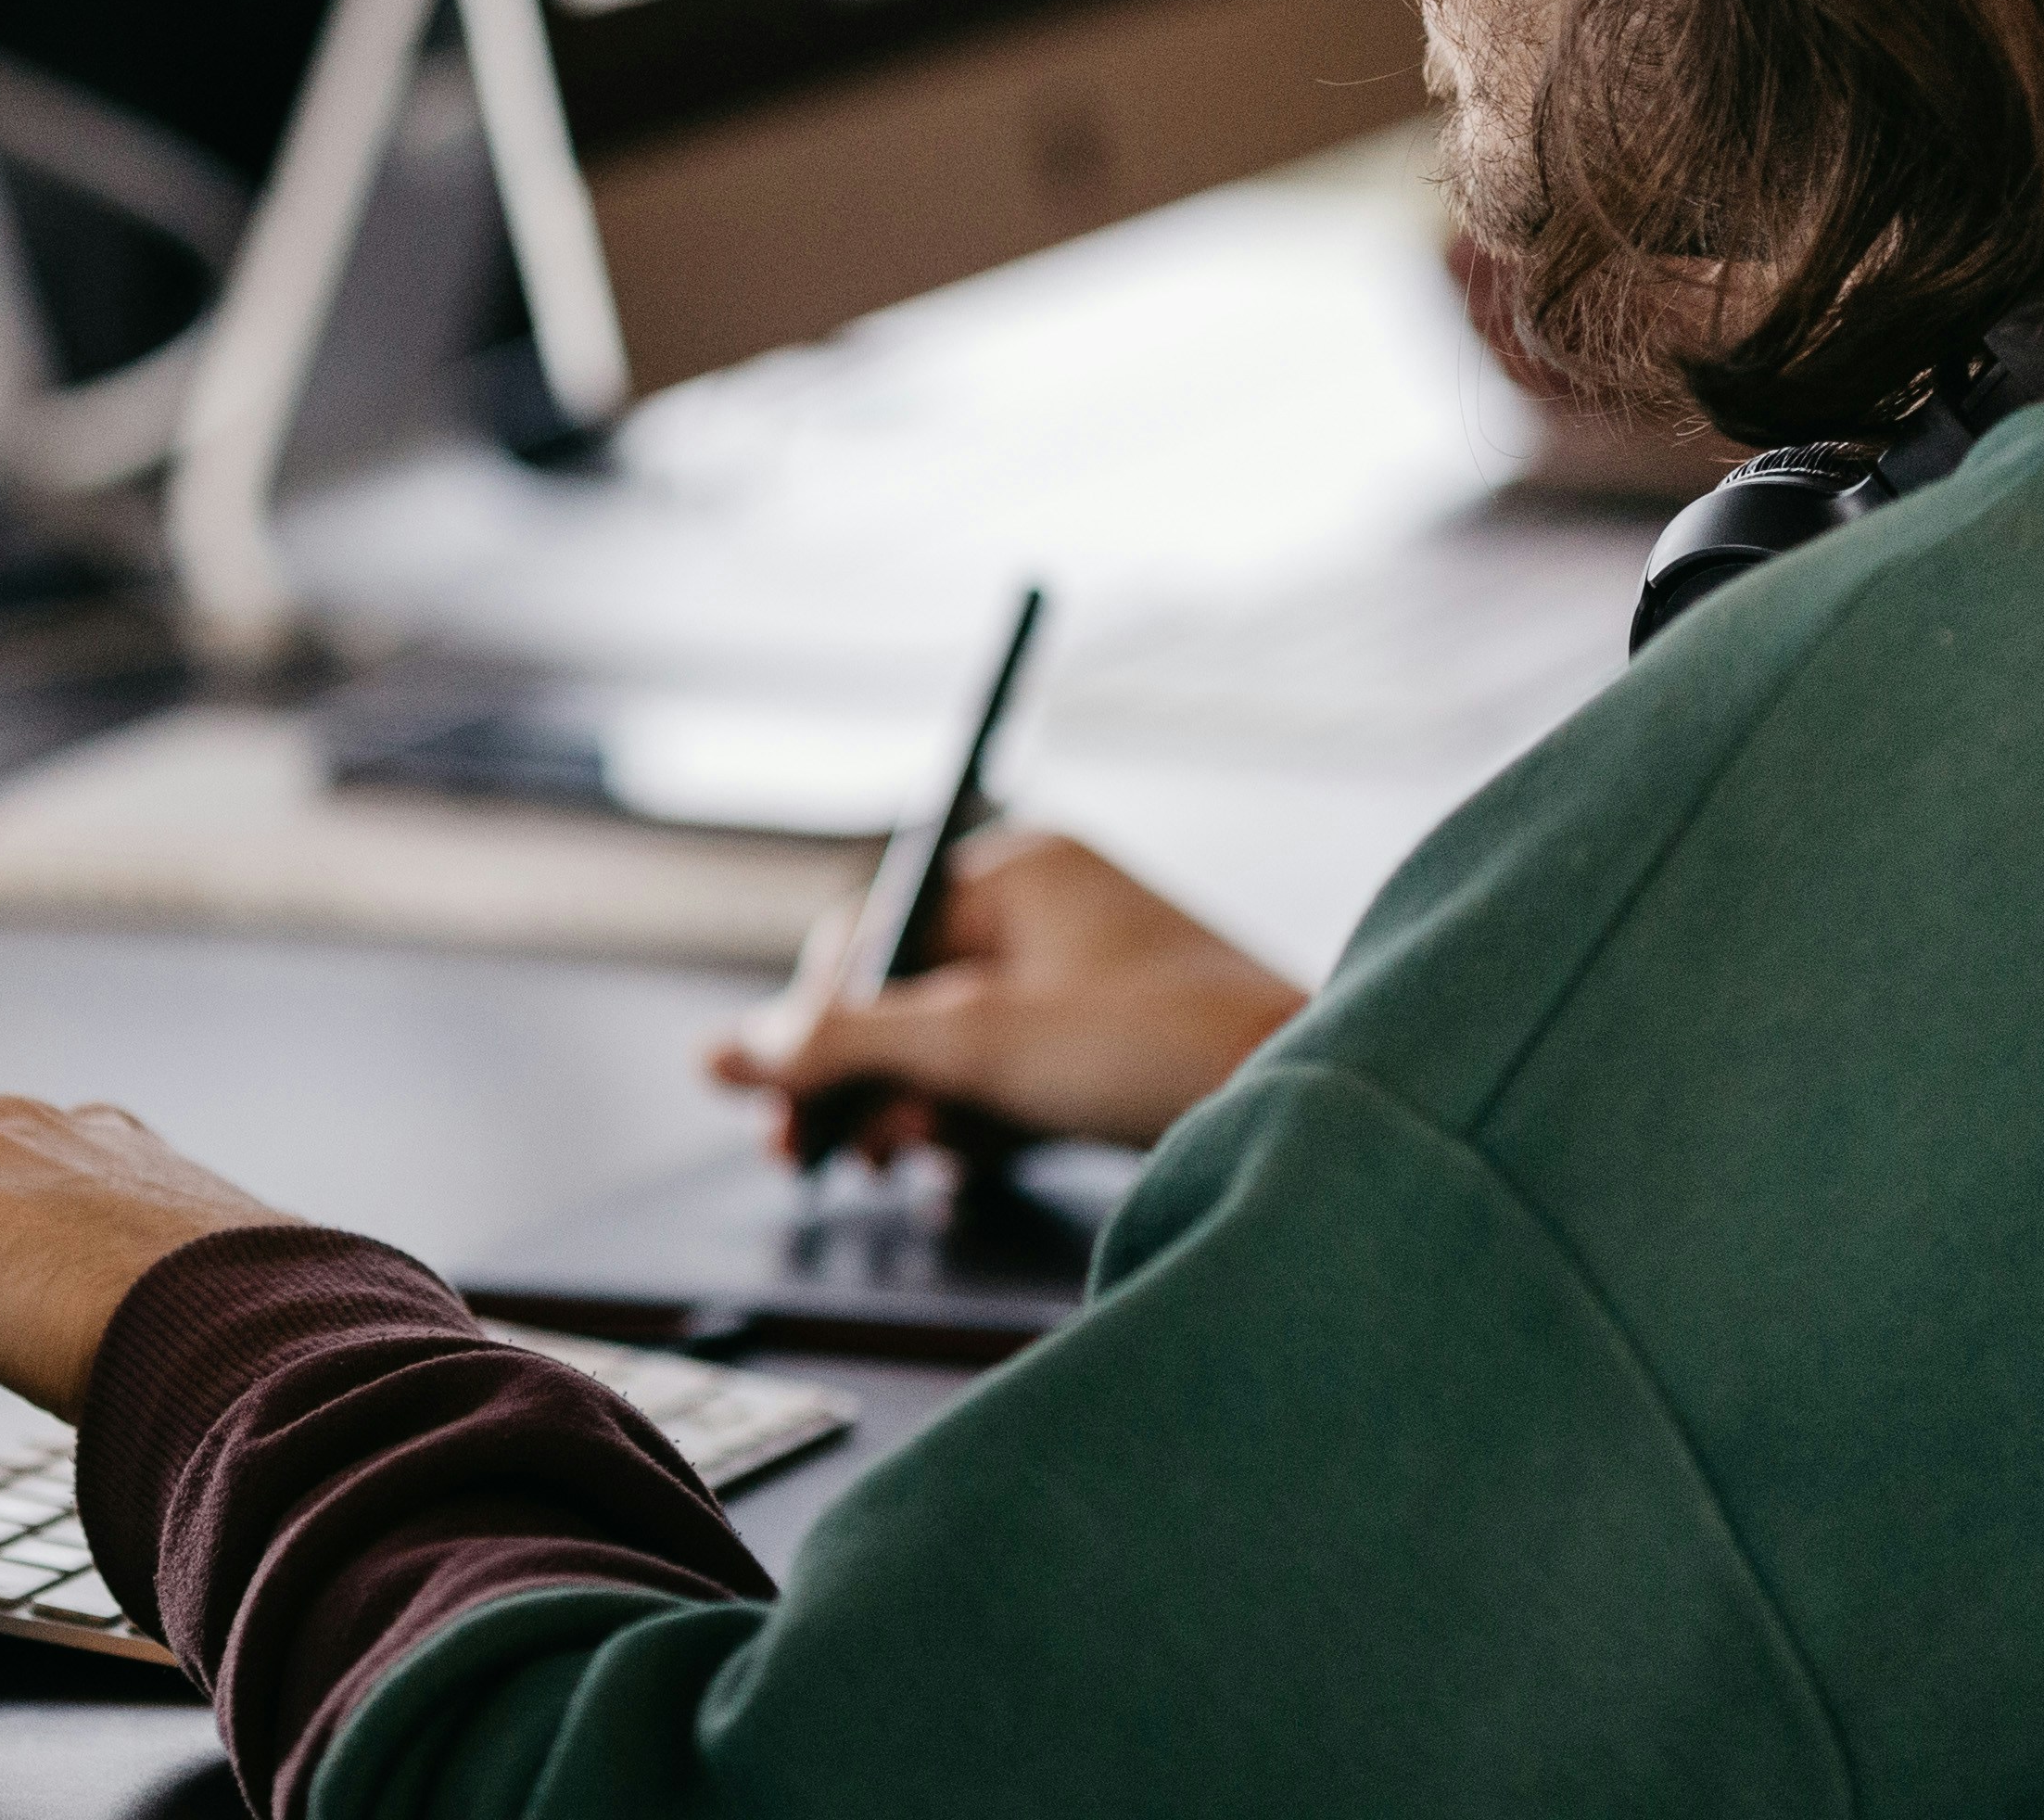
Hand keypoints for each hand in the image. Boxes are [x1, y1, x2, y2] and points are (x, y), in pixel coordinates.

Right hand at [709, 830, 1305, 1161]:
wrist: (1309, 1111)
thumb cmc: (1158, 1048)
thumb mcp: (978, 1043)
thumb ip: (848, 1044)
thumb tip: (734, 1053)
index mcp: (1023, 873)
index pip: (874, 931)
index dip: (815, 1016)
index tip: (777, 1098)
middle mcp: (1049, 918)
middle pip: (905, 996)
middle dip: (854, 1077)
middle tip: (801, 1155)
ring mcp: (1083, 991)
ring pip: (952, 1052)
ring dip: (908, 1109)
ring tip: (895, 1161)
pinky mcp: (1109, 1061)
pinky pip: (1008, 1088)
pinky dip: (970, 1129)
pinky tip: (950, 1171)